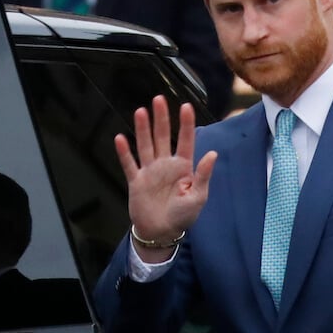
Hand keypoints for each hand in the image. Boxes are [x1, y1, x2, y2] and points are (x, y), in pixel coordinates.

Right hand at [114, 96, 216, 259]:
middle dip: (161, 118)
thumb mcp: (198, 197)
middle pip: (162, 137)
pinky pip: (129, 164)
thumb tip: (212, 153)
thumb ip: (203, 175)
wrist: (161, 233)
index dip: (185, 124)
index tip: (186, 107)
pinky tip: (120, 138)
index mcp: (183, 167)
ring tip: (140, 111)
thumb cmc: (183, 216)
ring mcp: (149, 172)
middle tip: (158, 99)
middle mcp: (165, 165)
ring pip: (145, 145)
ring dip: (142, 129)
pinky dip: (124, 152)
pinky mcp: (136, 181)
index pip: (185, 140)